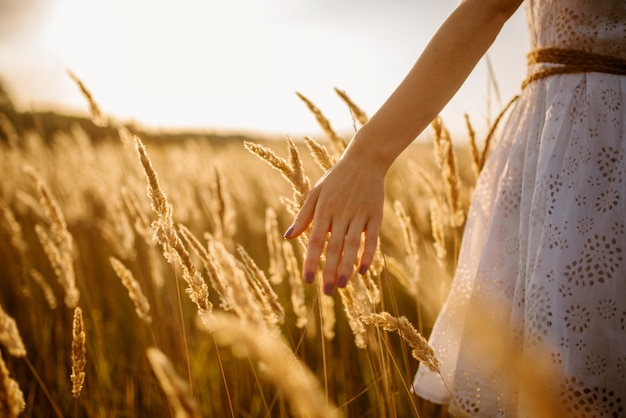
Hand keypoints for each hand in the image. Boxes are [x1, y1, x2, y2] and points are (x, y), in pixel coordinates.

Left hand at [283, 153, 384, 295]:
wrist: (365, 160)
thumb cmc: (336, 179)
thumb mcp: (316, 193)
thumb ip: (303, 216)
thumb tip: (288, 237)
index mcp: (324, 209)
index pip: (315, 240)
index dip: (311, 261)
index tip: (307, 280)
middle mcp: (341, 213)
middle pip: (334, 247)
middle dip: (329, 270)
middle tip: (326, 292)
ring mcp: (359, 214)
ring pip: (352, 245)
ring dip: (347, 267)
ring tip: (342, 286)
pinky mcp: (375, 214)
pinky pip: (372, 238)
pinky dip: (368, 254)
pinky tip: (364, 271)